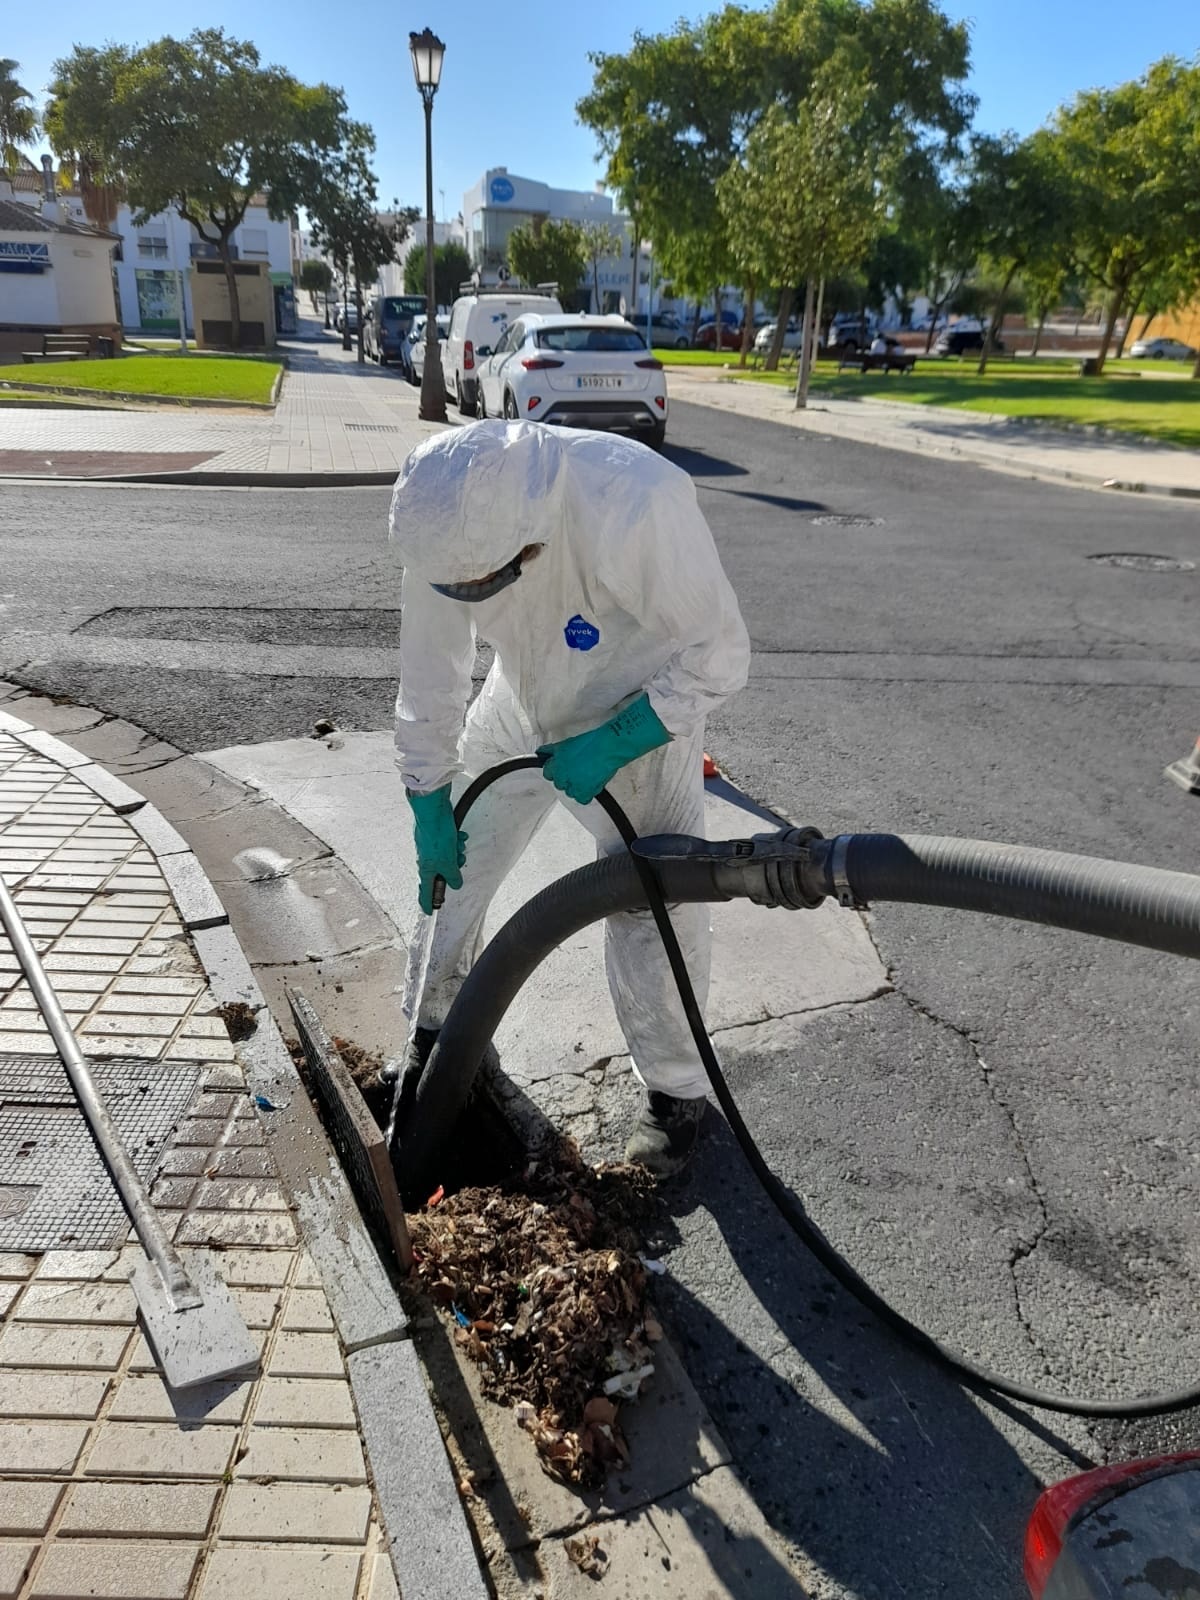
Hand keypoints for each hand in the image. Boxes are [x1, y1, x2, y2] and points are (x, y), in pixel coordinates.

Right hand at [407, 785, 467, 914]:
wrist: (432, 808)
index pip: (425, 891)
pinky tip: (459, 834)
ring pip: (448, 856)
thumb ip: (453, 875)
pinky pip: (448, 843)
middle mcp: (426, 859)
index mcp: (426, 868)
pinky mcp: (436, 835)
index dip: (427, 902)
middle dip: (454, 866)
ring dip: (457, 850)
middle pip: (442, 872)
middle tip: (459, 859)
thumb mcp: (448, 860)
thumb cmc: (437, 835)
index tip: (428, 912)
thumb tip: (456, 884)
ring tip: (459, 842)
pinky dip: (455, 839)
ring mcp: (430, 846)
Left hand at [537, 693, 670, 804]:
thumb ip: (551, 750)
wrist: (608, 747)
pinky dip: (585, 794)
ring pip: (570, 792)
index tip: (562, 768)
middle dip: (565, 778)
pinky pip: (582, 799)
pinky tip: (589, 785)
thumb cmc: (590, 742)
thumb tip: (541, 752)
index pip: (547, 773)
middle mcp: (564, 777)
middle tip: (576, 770)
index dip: (554, 770)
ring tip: (584, 776)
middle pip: (559, 784)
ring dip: (575, 786)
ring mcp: (575, 785)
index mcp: (557, 764)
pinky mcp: (588, 791)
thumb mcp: (567, 743)